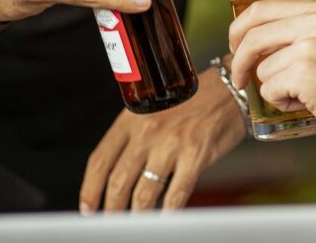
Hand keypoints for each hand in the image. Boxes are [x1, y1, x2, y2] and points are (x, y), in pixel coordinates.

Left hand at [79, 68, 246, 211]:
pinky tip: (164, 220)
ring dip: (137, 215)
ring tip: (135, 226)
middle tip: (111, 222)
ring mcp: (171, 144)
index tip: (87, 207)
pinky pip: (176, 193)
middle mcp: (147, 132)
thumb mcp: (152, 110)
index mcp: (131, 119)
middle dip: (111, 208)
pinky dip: (168, 213)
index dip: (90, 189)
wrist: (228, 90)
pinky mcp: (195, 155)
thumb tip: (117, 174)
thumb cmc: (190, 101)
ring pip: (144, 192)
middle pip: (118, 181)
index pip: (100, 160)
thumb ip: (133, 137)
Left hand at [228, 0, 315, 154]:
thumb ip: (303, 32)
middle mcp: (314, 22)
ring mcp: (309, 46)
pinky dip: (283, 103)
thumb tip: (255, 39)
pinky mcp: (304, 73)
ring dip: (274, 88)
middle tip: (239, 77)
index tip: (235, 45)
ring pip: (261, 68)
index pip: (261, 8)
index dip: (239, 28)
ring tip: (305, 95)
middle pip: (252, 34)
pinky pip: (270, 90)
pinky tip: (308, 104)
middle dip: (238, 58)